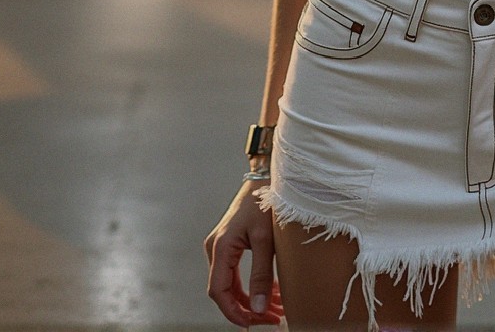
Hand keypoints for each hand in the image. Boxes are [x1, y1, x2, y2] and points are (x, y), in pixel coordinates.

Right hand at [205, 180, 284, 327]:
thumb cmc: (265, 202)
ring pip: (233, 285)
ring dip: (253, 299)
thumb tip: (258, 307)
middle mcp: (216, 248)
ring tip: (277, 309)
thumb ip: (262, 275)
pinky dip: (253, 286)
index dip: (234, 312)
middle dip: (248, 308)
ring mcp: (222, 247)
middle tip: (273, 318)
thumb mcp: (267, 240)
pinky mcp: (231, 246)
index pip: (219, 291)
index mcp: (221, 247)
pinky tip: (273, 293)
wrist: (265, 176)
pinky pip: (237, 274)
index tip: (254, 323)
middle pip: (225, 291)